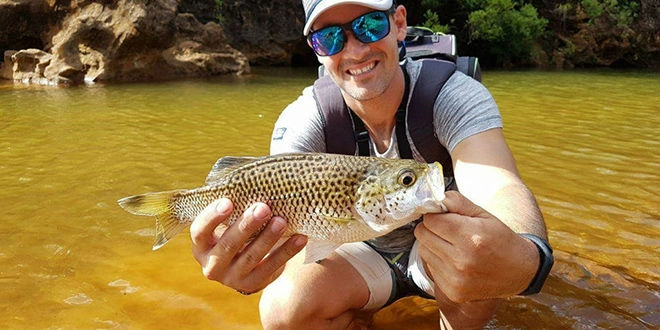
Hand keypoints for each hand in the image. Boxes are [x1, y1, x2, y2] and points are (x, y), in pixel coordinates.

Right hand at [190, 198, 306, 293]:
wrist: (243, 266)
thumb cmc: (234, 232)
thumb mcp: (226, 224)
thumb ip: (234, 208)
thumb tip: (255, 181)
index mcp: (201, 246)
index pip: (200, 231)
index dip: (212, 217)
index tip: (228, 201)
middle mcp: (212, 265)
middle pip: (227, 245)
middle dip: (246, 225)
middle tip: (263, 207)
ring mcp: (232, 278)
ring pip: (251, 257)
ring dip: (268, 238)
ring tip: (282, 221)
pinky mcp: (253, 284)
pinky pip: (272, 268)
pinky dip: (286, 252)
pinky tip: (300, 238)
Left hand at [414, 191, 538, 301]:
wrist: (519, 271)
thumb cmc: (500, 239)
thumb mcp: (483, 214)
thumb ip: (457, 202)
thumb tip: (432, 199)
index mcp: (470, 237)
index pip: (430, 220)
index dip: (434, 215)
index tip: (443, 216)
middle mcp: (461, 261)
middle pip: (423, 235)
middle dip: (431, 228)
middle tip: (446, 229)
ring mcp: (456, 279)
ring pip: (423, 251)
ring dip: (432, 245)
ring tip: (452, 245)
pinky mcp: (453, 292)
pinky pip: (431, 268)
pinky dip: (438, 261)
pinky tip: (455, 261)